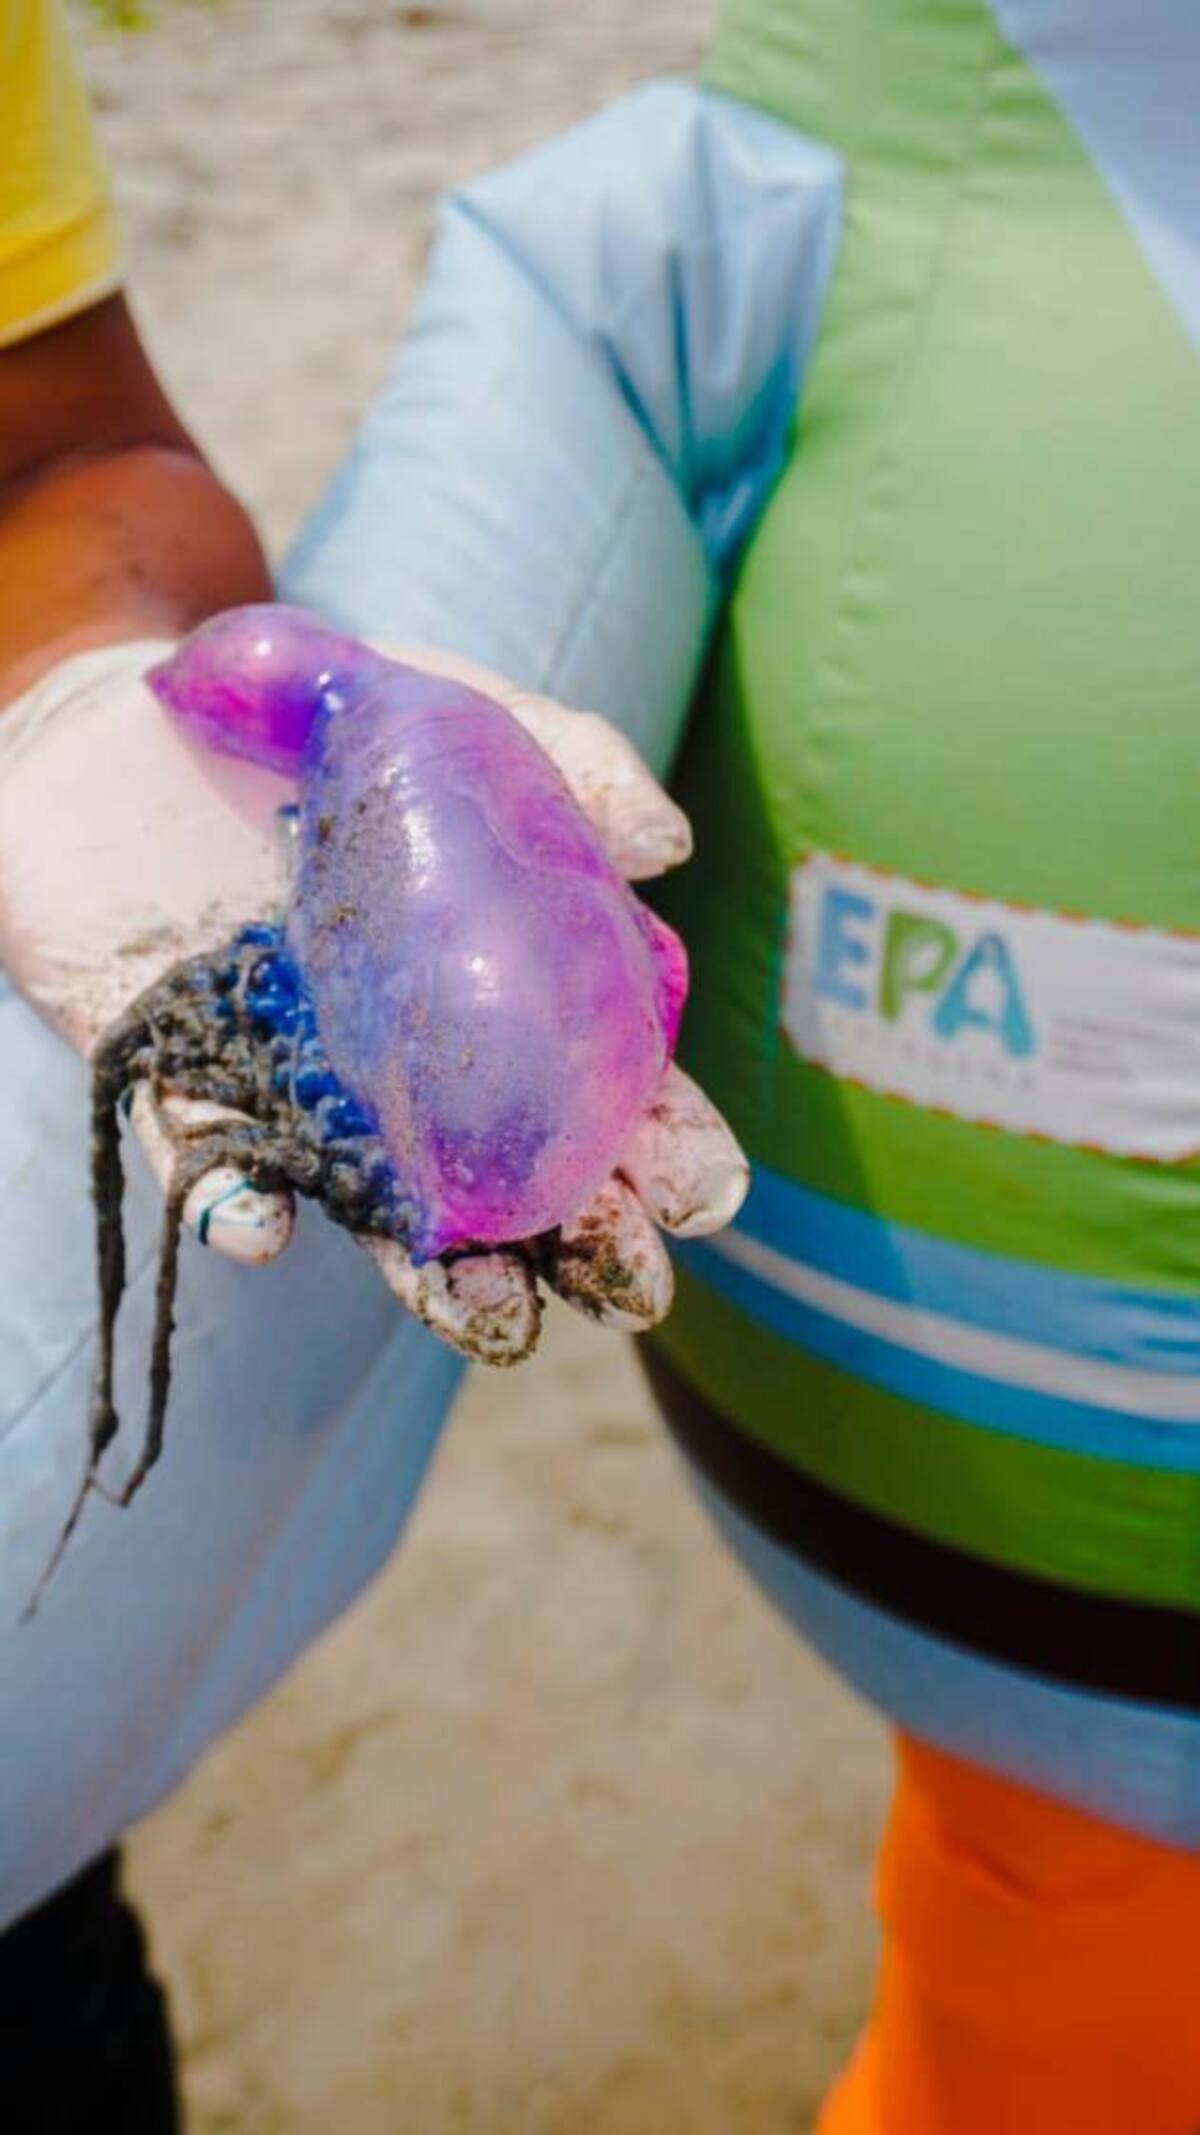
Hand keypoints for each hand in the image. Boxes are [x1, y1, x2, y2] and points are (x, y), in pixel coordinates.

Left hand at [0, 636, 747, 1363]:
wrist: (137, 706)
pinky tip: (262, 1229)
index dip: (663, 1149)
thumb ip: (569, 759)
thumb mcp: (461, 709)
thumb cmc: (329, 720)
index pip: (605, 1093)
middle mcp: (414, 1066)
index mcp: (502, 993)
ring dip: (440, 1277)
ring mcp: (299, 1082)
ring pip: (379, 1207)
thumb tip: (668, 842)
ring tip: (492, 1317)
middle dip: (582, 1246)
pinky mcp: (177, 1071)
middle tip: (631, 1285)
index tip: (704, 1194)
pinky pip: (200, 1156)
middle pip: (517, 1181)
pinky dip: (229, 1202)